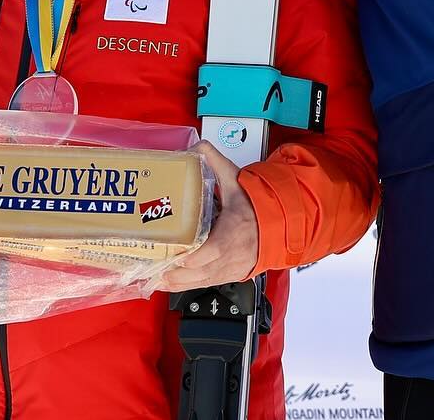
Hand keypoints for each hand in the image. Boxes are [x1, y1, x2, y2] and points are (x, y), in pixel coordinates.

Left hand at [156, 141, 258, 292]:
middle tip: (152, 267)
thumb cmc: (259, 207)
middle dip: (175, 273)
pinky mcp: (228, 276)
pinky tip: (167, 283)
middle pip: (199, 272)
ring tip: (153, 278)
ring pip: (199, 282)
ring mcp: (229, 269)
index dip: (192, 257)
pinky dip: (184, 286)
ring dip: (175, 282)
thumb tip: (196, 147)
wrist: (281, 226)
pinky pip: (203, 285)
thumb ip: (215, 162)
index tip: (174, 255)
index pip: (212, 250)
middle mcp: (230, 257)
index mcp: (232, 233)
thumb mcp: (237, 181)